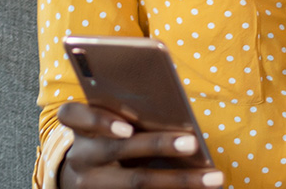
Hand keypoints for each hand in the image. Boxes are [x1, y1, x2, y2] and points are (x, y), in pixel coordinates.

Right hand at [57, 101, 224, 187]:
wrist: (82, 176)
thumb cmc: (107, 132)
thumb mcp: (107, 117)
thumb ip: (126, 108)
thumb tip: (170, 104)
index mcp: (79, 126)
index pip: (72, 115)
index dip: (98, 120)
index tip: (127, 127)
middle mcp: (81, 156)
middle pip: (118, 150)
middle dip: (158, 145)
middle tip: (192, 142)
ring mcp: (90, 184)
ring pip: (136, 182)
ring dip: (179, 180)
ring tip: (213, 176)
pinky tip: (202, 186)